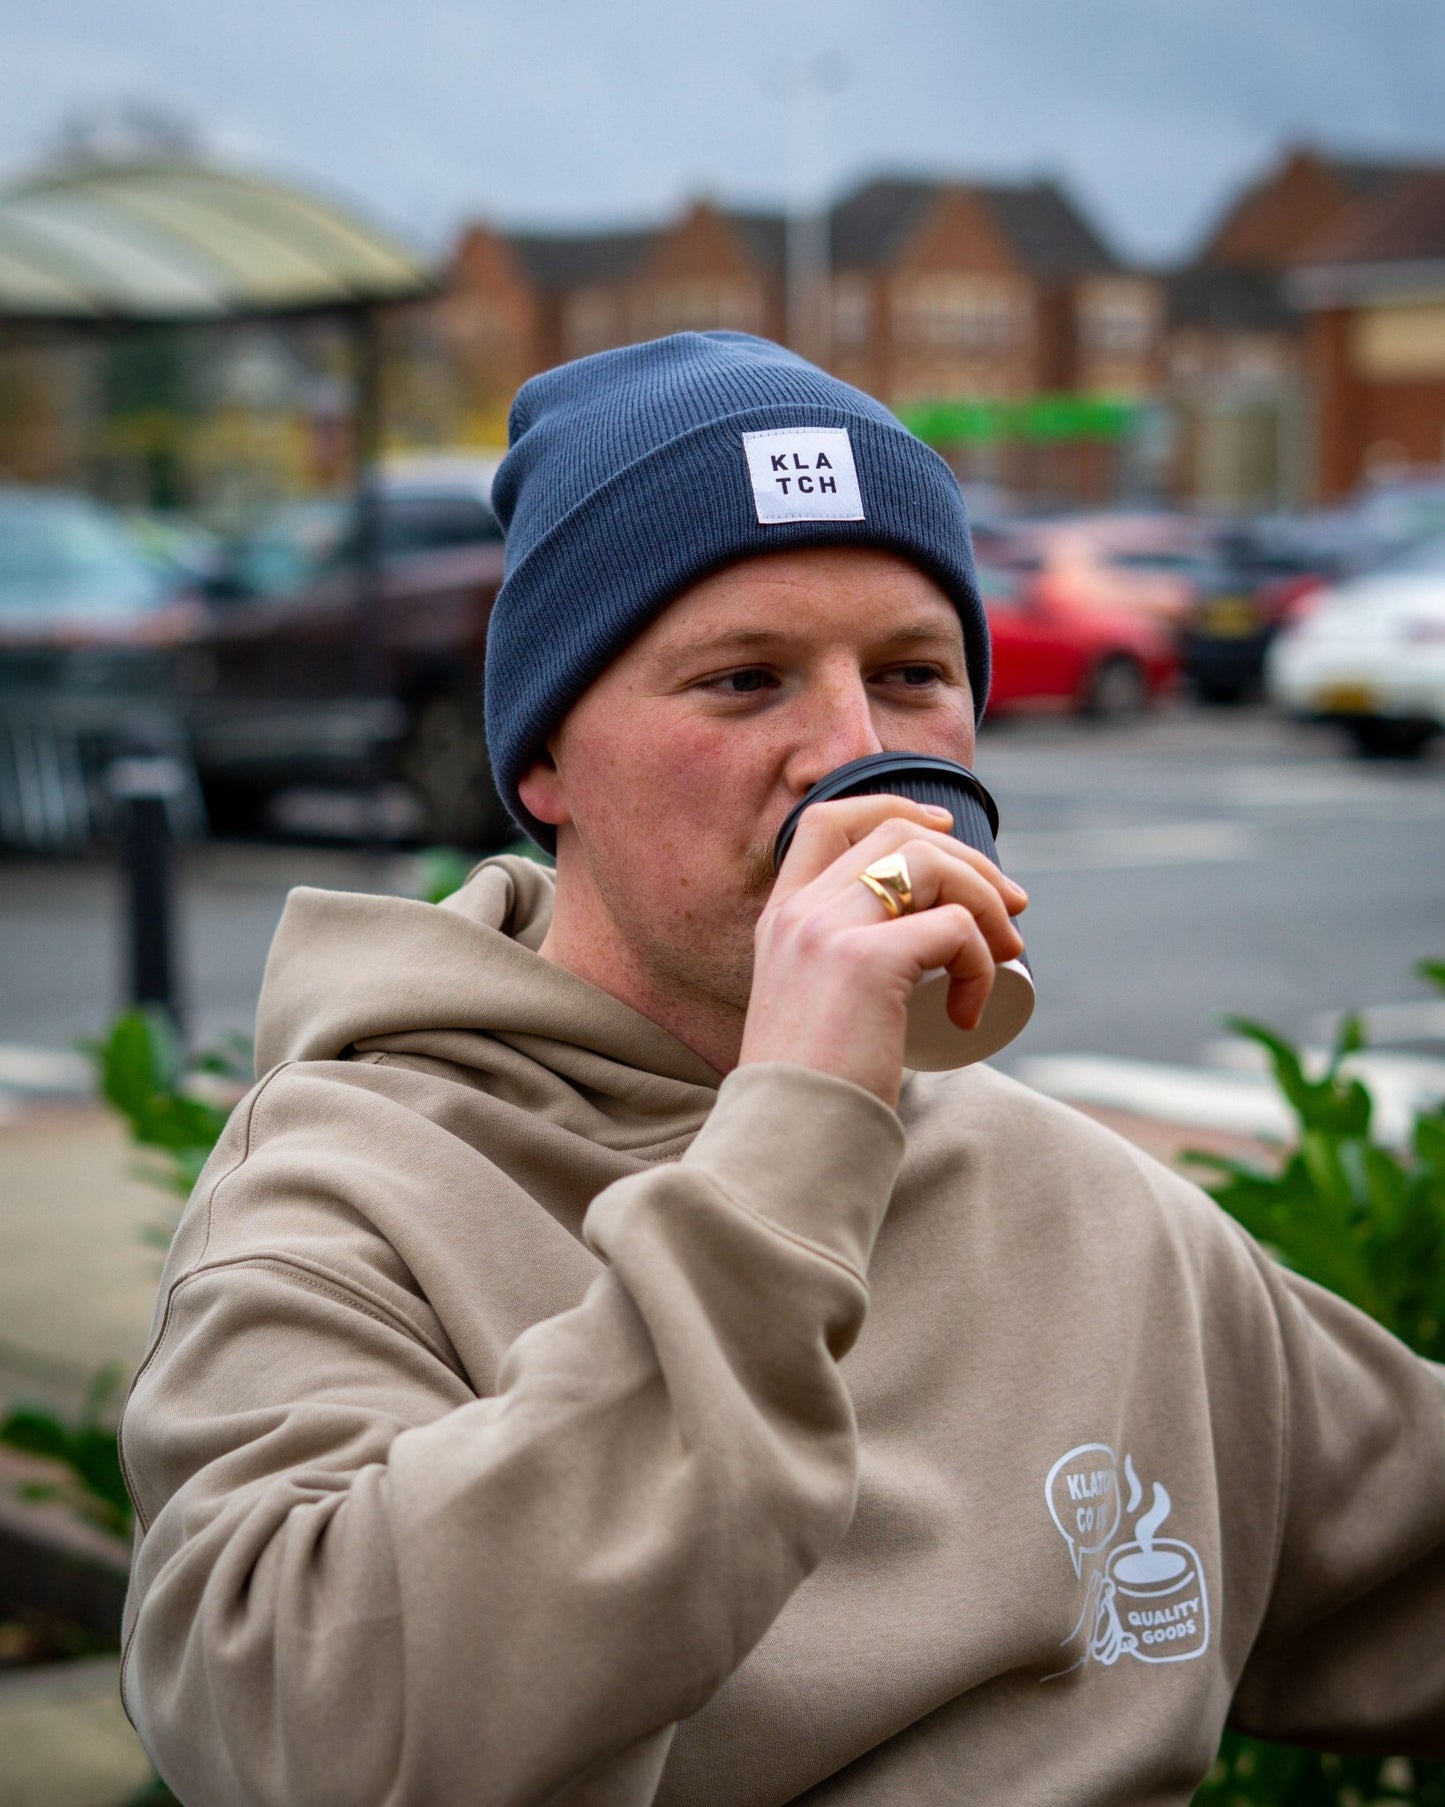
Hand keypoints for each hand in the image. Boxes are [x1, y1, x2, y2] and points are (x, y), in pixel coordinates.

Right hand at [738, 794, 1027, 1107]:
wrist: (789, 1144)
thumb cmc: (812, 1093)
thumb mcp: (810, 1012)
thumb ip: (832, 979)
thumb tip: (914, 963)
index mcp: (779, 919)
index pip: (826, 820)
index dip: (893, 808)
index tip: (945, 829)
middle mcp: (799, 914)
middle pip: (897, 835)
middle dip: (970, 861)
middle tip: (1012, 912)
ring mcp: (828, 932)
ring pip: (930, 865)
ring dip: (987, 901)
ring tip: (1004, 958)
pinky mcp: (867, 963)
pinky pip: (954, 929)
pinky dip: (982, 962)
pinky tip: (972, 1013)